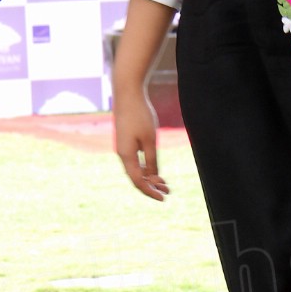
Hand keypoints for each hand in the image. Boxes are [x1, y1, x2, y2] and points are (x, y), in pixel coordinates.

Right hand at [113, 85, 170, 200]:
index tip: (163, 198)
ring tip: (164, 183)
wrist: (127, 93)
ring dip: (149, 177)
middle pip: (136, 177)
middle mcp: (121, 153)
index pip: (138, 181)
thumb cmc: (140, 115)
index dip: (150, 191)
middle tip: (168, 191)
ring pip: (135, 169)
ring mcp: (122, 147)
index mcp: (126, 155)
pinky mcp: (125, 140)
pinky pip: (134, 160)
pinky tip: (154, 169)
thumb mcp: (150, 139)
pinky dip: (145, 167)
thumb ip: (151, 160)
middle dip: (152, 186)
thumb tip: (152, 177)